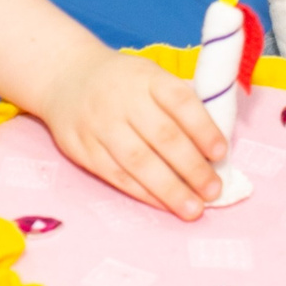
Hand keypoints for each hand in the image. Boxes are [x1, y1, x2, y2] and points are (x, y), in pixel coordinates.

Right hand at [37, 46, 223, 219]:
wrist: (65, 78)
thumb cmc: (123, 83)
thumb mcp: (150, 76)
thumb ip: (179, 104)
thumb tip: (214, 148)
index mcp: (146, 77)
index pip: (179, 101)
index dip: (202, 128)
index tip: (221, 153)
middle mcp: (121, 99)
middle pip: (162, 136)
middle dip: (192, 167)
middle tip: (213, 190)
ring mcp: (99, 124)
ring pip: (138, 161)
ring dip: (169, 189)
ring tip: (193, 209)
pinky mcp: (82, 148)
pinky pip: (116, 175)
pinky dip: (142, 193)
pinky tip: (163, 204)